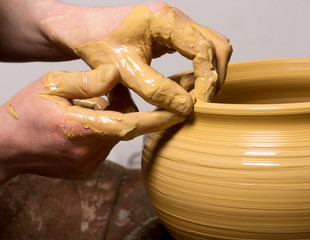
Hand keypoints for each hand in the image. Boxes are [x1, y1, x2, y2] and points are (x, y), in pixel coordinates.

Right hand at [0, 75, 184, 183]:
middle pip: (125, 127)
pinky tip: (84, 124)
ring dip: (113, 119)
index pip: (129, 125)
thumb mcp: (51, 85)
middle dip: (125, 108)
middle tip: (112, 92)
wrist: (5, 147)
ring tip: (88, 107)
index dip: (157, 119)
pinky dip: (105, 132)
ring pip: (116, 137)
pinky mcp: (87, 170)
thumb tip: (117, 75)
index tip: (181, 112)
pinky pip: (107, 147)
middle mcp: (87, 152)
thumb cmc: (25, 112)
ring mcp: (88, 164)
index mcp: (78, 128)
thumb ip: (87, 81)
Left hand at [40, 1, 231, 106]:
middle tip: (202, 102)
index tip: (200, 104)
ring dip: (210, 72)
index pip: (204, 50)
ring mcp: (175, 22)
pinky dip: (200, 68)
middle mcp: (175, 16)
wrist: (79, 29)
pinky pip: (199, 48)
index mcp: (163, 19)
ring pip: (212, 46)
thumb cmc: (95, 43)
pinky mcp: (172, 32)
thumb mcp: (123, 70)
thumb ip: (155, 89)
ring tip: (195, 95)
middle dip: (215, 76)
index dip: (208, 80)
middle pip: (217, 45)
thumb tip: (186, 107)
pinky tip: (187, 85)